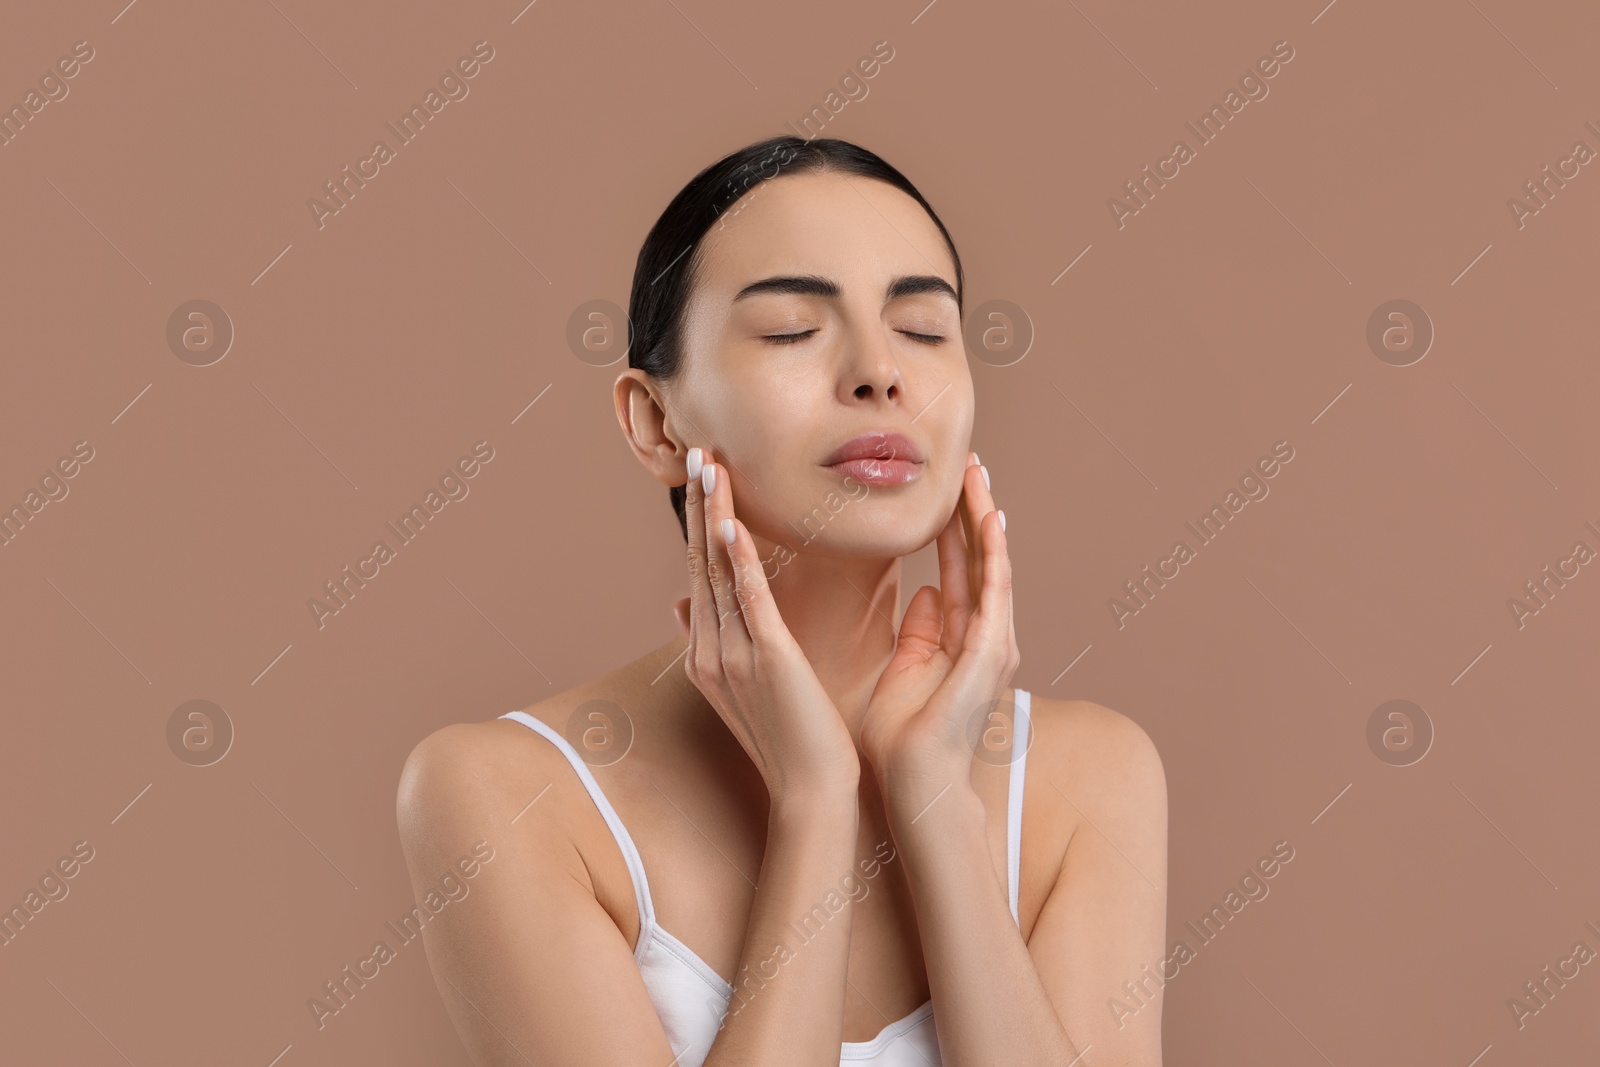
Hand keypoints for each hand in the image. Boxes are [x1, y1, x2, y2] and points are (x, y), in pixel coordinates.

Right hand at [673, 446, 861, 803]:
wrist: (811, 792)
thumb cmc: (791, 740)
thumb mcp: (741, 687)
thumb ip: (714, 640)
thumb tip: (679, 603)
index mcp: (706, 652)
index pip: (700, 572)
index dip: (701, 521)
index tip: (704, 476)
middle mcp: (709, 649)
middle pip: (700, 561)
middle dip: (701, 504)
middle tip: (699, 450)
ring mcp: (733, 654)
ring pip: (718, 571)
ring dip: (714, 515)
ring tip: (711, 467)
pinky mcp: (767, 660)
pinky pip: (748, 602)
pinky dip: (738, 562)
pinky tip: (732, 526)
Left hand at [859, 452, 1019, 787]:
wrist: (913, 785)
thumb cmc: (903, 740)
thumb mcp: (905, 670)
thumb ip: (919, 632)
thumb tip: (923, 592)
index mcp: (960, 639)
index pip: (957, 569)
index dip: (952, 527)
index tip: (946, 486)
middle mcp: (983, 637)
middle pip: (978, 559)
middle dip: (973, 510)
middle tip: (971, 462)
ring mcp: (992, 643)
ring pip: (990, 566)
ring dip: (985, 518)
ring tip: (978, 474)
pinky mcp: (991, 652)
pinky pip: (994, 592)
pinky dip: (994, 554)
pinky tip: (991, 518)